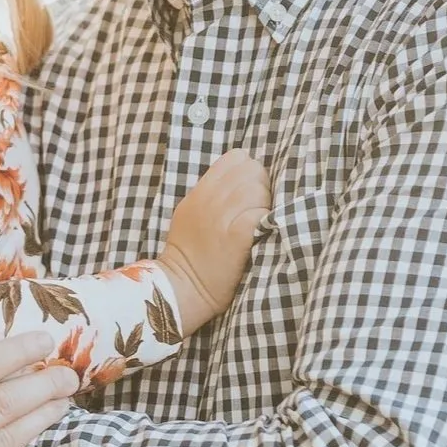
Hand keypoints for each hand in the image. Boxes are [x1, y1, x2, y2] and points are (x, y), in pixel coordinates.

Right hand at [158, 149, 270, 331]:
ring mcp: (221, 217)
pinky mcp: (236, 237)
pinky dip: (266, 221)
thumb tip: (243, 180)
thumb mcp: (190, 214)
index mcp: (200, 191)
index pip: (237, 158)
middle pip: (252, 170)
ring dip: (266, 205)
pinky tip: (261, 234)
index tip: (251, 191)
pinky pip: (260, 213)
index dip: (250, 171)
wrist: (180, 289)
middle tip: (258, 210)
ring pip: (258, 189)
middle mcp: (209, 199)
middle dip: (262, 186)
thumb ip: (212, 194)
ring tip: (260, 224)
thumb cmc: (190, 256)